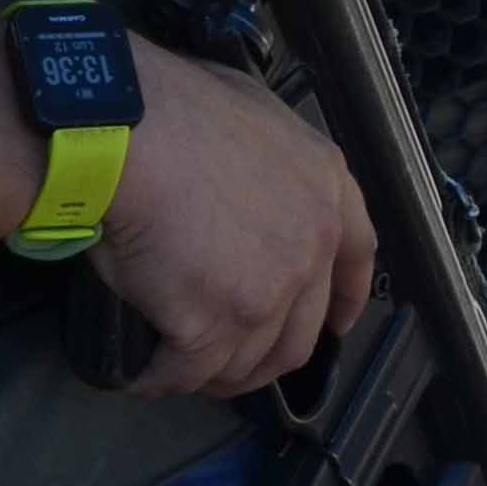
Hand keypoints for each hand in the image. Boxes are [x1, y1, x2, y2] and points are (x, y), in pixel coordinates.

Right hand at [89, 40, 377, 400]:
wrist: (128, 132)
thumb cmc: (174, 107)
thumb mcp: (253, 110)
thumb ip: (272, 159)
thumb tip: (245, 183)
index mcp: (326, 188)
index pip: (358, 256)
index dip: (345, 298)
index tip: (336, 325)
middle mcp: (310, 247)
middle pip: (300, 332)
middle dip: (266, 355)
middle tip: (229, 357)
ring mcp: (267, 293)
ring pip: (247, 362)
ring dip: (214, 372)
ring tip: (179, 367)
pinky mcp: (213, 326)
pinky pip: (187, 372)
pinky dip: (162, 379)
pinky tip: (144, 375)